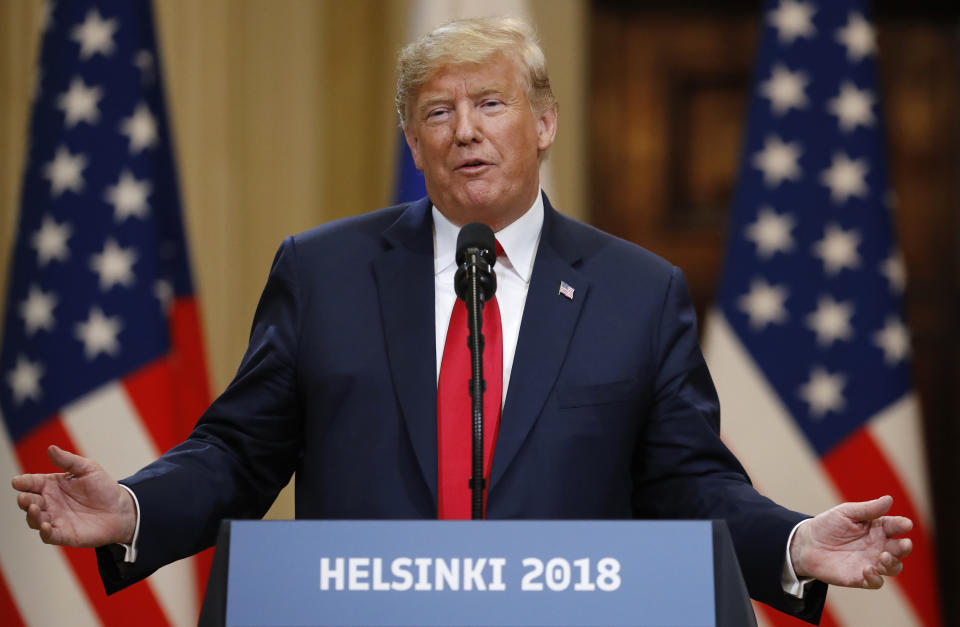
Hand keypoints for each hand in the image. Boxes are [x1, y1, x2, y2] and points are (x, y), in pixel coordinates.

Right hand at [12, 445, 136, 547]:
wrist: (121, 509)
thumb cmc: (103, 488)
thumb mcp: (88, 469)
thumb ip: (69, 461)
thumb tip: (51, 448)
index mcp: (53, 485)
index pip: (32, 483)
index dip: (23, 482)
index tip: (17, 481)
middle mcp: (50, 503)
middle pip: (29, 501)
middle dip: (24, 499)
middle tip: (25, 497)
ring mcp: (55, 519)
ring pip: (35, 519)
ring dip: (32, 515)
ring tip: (35, 508)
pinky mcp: (64, 535)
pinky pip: (49, 536)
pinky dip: (44, 532)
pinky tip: (45, 526)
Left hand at [790, 495, 912, 588]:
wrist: (807, 544)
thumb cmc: (828, 525)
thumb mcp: (846, 513)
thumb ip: (868, 509)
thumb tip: (889, 499)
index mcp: (877, 528)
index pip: (895, 526)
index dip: (902, 525)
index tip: (906, 524)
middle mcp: (878, 546)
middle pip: (900, 549)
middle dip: (904, 547)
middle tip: (904, 544)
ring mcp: (871, 562)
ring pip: (893, 567)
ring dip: (893, 564)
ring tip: (883, 557)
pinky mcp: (861, 577)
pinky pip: (876, 582)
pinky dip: (876, 578)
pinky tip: (867, 570)